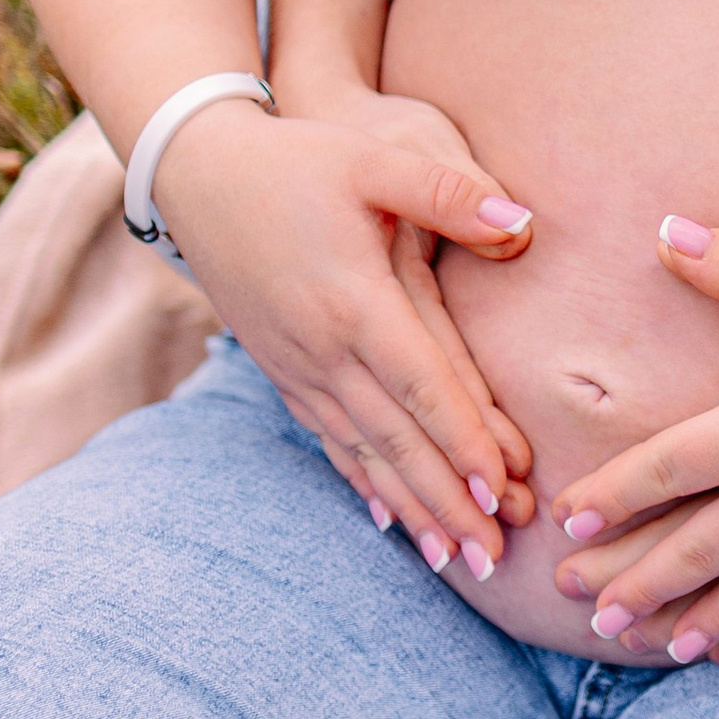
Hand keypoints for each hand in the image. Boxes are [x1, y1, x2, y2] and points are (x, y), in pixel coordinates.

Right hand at [150, 97, 536, 569]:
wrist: (199, 174)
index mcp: (355, 302)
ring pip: (365, 453)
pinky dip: (364, 484)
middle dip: (448, 499)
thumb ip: (448, 192)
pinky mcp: (282, 372)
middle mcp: (323, 349)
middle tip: (495, 554)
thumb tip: (520, 221)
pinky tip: (390, 523)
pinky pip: (329, 442)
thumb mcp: (373, 159)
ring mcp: (298, 368)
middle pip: (398, 438)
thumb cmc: (297, 161)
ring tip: (456, 559)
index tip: (503, 488)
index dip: (464, 438)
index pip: (422, 385)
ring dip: (412, 507)